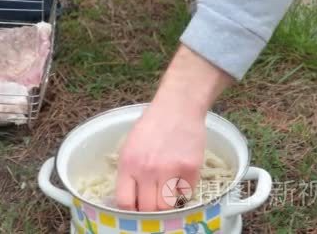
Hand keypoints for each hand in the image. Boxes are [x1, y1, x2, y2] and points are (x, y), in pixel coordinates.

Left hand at [115, 46, 232, 210]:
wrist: (178, 107)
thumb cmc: (152, 125)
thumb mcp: (130, 146)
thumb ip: (129, 172)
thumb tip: (131, 199)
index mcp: (128, 163)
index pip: (125, 202)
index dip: (131, 210)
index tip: (136, 209)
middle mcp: (147, 169)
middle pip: (148, 209)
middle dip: (150, 209)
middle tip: (153, 202)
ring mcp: (170, 170)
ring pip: (168, 206)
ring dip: (167, 202)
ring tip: (167, 190)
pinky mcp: (191, 169)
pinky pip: (186, 193)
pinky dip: (184, 189)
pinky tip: (180, 176)